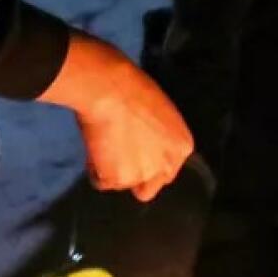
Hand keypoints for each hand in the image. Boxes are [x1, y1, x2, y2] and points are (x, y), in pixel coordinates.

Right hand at [38, 32, 193, 200]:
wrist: (110, 91)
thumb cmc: (134, 90)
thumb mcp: (161, 114)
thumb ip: (160, 138)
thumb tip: (146, 144)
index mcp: (182, 147)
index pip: (168, 170)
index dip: (149, 163)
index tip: (136, 155)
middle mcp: (166, 166)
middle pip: (149, 186)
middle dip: (135, 177)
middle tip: (118, 159)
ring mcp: (142, 175)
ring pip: (123, 184)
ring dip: (112, 171)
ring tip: (104, 145)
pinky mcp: (117, 179)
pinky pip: (101, 182)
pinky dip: (95, 170)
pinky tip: (94, 148)